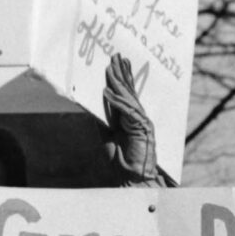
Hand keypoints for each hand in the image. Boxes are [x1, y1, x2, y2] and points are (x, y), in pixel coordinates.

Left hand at [103, 51, 158, 182]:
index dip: (121, 78)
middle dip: (122, 74)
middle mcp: (138, 117)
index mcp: (131, 118)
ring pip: (129, 98)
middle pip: (129, 91)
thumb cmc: (122, 161)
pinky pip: (128, 112)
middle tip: (116, 57)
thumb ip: (103, 121)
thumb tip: (91, 106)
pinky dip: (116, 102)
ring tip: (110, 69)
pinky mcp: (143, 128)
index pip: (126, 94)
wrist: (132, 178)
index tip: (116, 64)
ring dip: (118, 83)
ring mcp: (142, 122)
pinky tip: (106, 92)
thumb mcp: (107, 137)